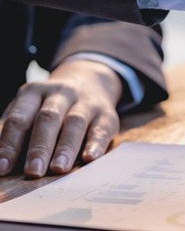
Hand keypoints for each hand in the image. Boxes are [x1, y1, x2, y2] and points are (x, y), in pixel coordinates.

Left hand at [0, 59, 121, 177]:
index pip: (19, 118)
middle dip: (40, 146)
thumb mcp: (30, 109)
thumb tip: (2, 164)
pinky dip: (96, 143)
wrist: (91, 81)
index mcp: (34, 93)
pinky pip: (102, 128)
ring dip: (66, 147)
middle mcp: (61, 94)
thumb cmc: (51, 107)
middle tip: (33, 171)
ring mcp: (86, 102)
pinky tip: (89, 158)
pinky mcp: (107, 114)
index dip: (10, 143)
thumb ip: (17, 133)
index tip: (3, 168)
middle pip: (49, 118)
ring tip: (58, 169)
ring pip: (75, 122)